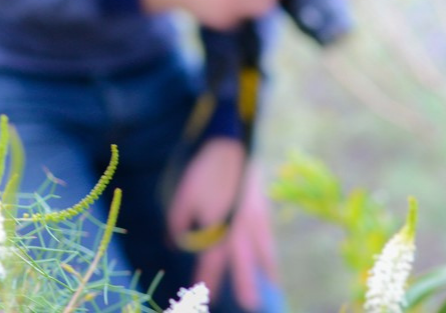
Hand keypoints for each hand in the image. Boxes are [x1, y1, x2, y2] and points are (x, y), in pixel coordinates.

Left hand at [168, 143, 277, 310]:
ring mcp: (255, 221)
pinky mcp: (264, 211)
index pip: (211, 261)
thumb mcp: (183, 196)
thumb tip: (174, 243)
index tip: (205, 296)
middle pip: (244, 264)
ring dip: (266, 272)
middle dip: (246, 285)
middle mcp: (239, 229)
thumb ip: (177, 223)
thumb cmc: (204, 172)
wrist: (232, 147)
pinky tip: (271, 261)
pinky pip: (268, 239)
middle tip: (250, 304)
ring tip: (271, 287)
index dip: (207, 279)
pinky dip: (270, 254)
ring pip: (263, 253)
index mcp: (218, 226)